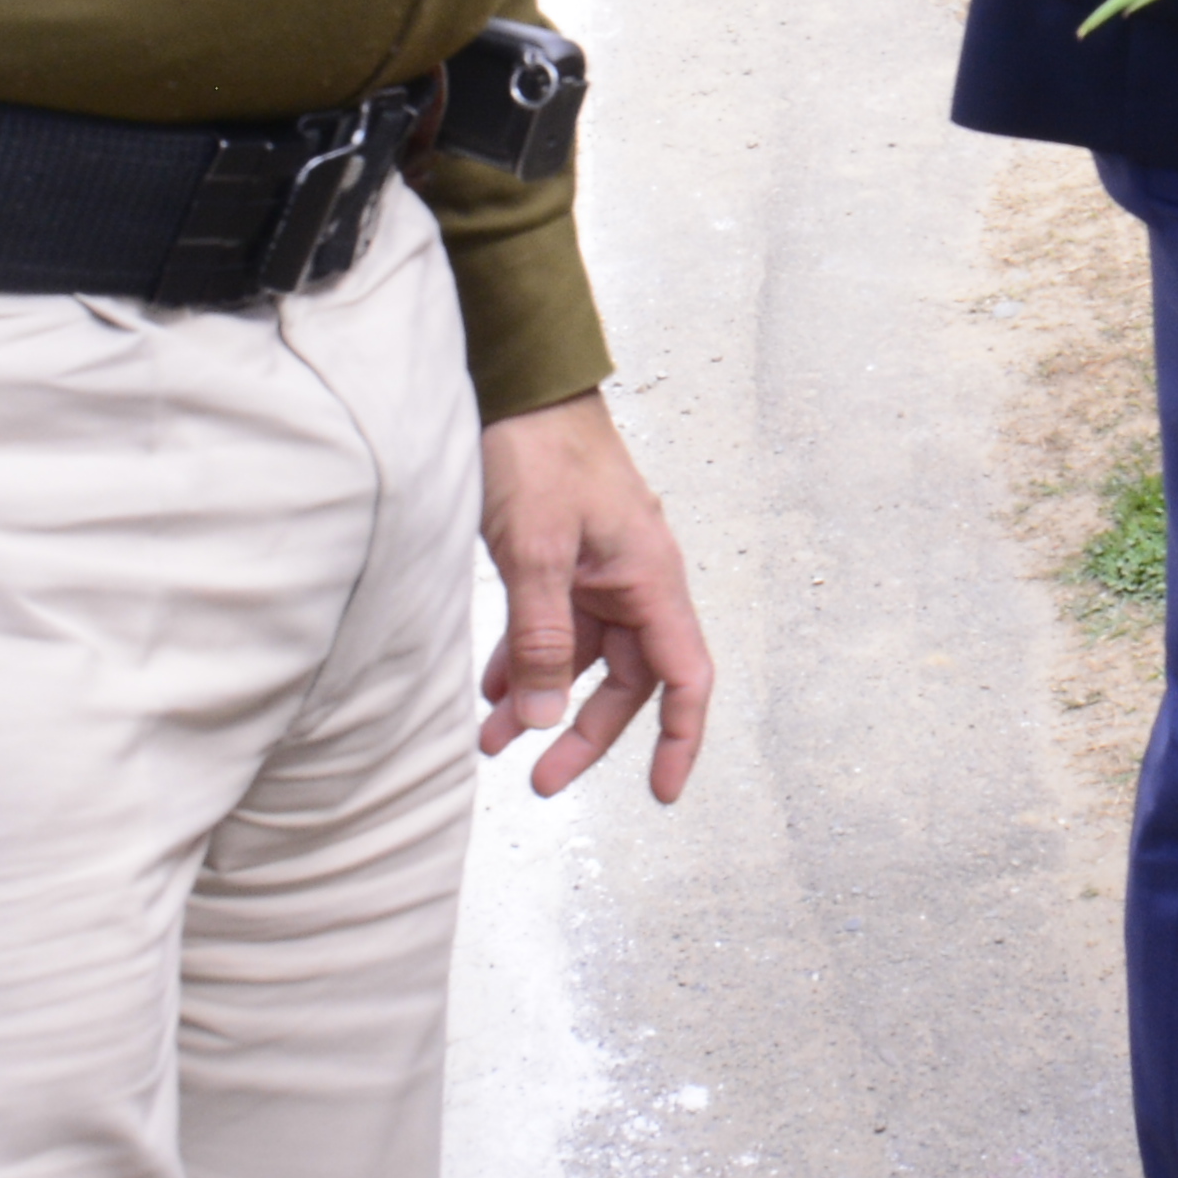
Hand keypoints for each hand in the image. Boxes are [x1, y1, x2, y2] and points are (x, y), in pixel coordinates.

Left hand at [480, 391, 712, 799]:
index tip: (661, 791)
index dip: (680, 738)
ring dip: (542, 700)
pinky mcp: (565, 558)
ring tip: (492, 741)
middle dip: (584, 734)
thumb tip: (542, 720)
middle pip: (627, 680)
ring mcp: (600, 570)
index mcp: (650, 578)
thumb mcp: (535, 551)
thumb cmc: (540, 452)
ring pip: (581, 658)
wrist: (520, 386)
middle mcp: (635, 580)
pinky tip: (491, 687)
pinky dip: (525, 660)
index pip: (685, 676)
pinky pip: (554, 626)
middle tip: (540, 779)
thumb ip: (542, 639)